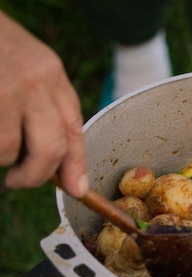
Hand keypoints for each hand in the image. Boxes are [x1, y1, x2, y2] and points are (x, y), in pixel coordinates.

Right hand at [0, 11, 87, 196]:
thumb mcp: (29, 65)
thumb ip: (45, 103)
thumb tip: (58, 157)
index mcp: (51, 73)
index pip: (74, 128)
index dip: (77, 164)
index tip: (77, 188)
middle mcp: (35, 81)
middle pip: (51, 148)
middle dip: (36, 175)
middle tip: (20, 181)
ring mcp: (6, 90)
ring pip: (8, 150)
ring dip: (0, 157)